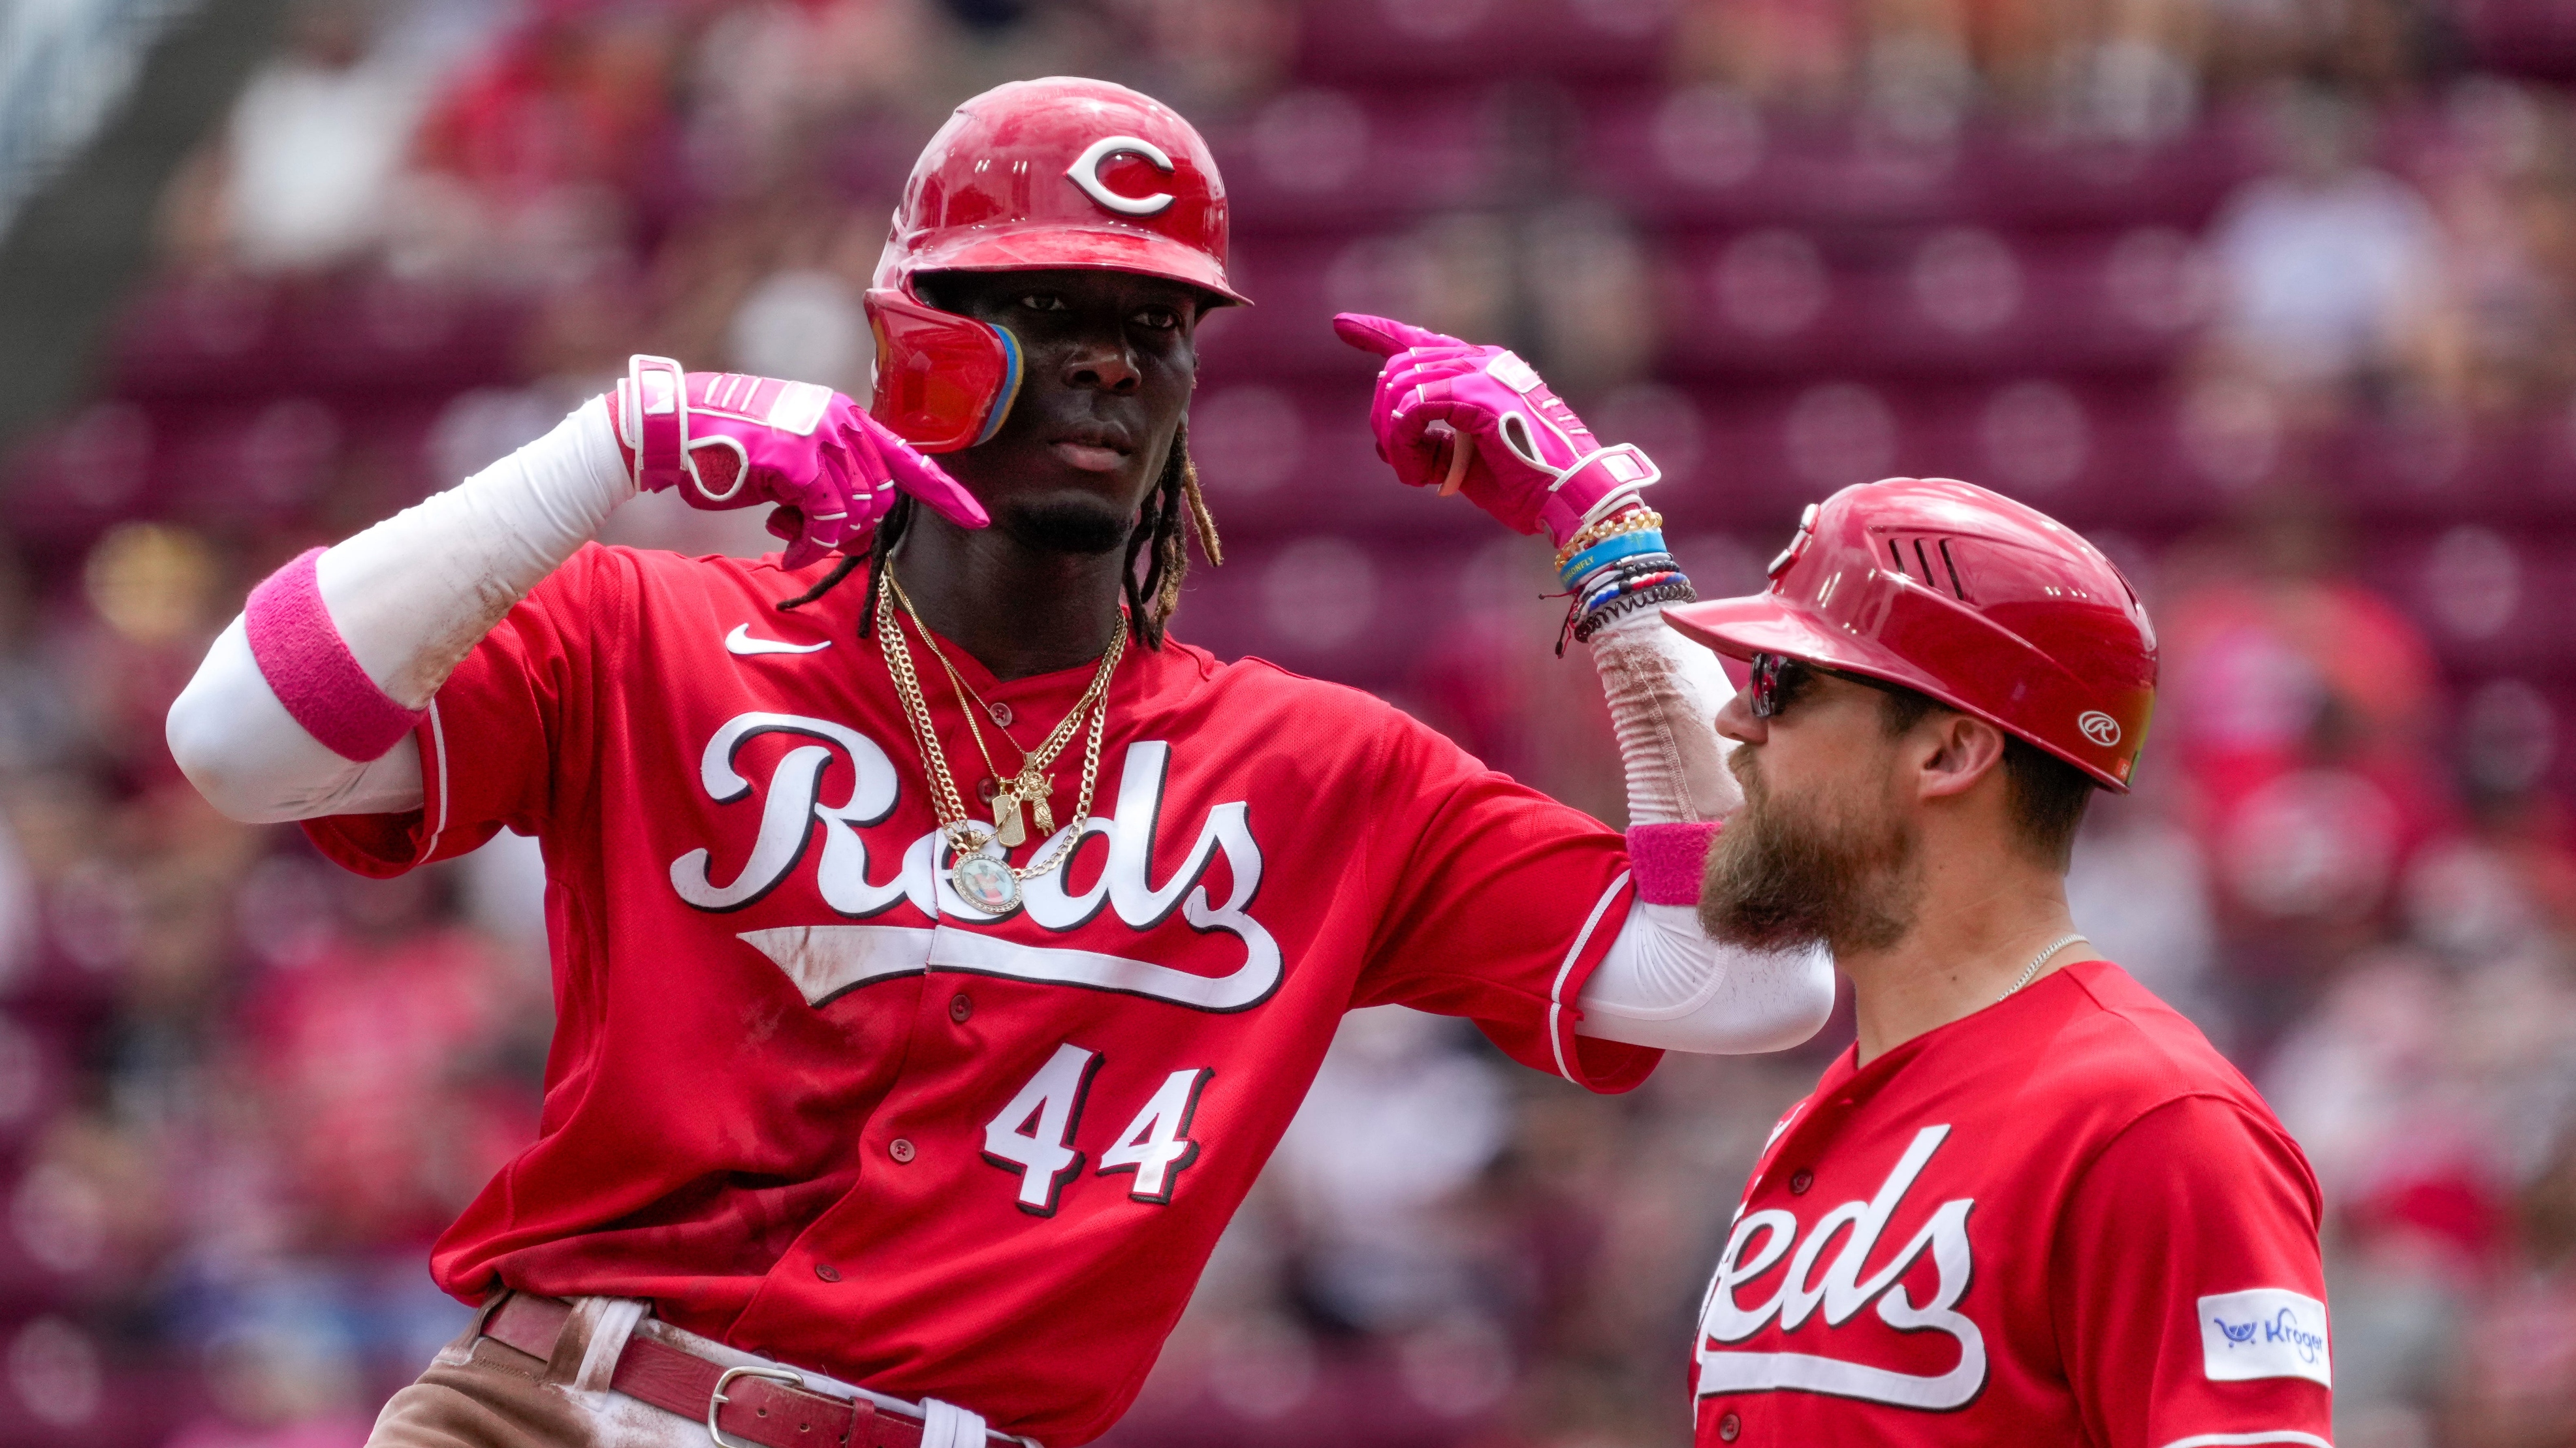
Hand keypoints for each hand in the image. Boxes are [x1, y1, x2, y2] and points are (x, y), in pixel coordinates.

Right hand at [613, 356, 987, 568]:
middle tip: (807, 533)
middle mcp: (841, 421)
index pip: (908, 456)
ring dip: (827, 537)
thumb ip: (827, 482)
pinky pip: (826, 521)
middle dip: (852, 529)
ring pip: (859, 512)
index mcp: (844, 417)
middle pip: (881, 498)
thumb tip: (852, 529)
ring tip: (787, 530)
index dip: (946, 492)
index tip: (978, 518)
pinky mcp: (797, 460)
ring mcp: (821, 437)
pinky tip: (785, 546)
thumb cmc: (725, 450)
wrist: (670, 430)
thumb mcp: (788, 459)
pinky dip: (810, 544)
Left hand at [1333, 314, 1657, 547]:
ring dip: (1394, 439)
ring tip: (1414, 475)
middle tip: (1402, 464)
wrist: (1572, 498)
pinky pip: (1412, 409)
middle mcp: (1483, 361)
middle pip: (1398, 369)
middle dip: (1383, 418)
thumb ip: (1432, 440)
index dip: (1378, 331)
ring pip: (1399, 387)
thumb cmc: (1526, 484)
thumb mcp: (1466, 459)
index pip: (1420, 340)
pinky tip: (1418, 474)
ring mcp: (1483, 373)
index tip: (1341, 324)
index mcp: (1484, 368)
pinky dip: (1403, 445)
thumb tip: (1385, 442)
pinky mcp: (1479, 396)